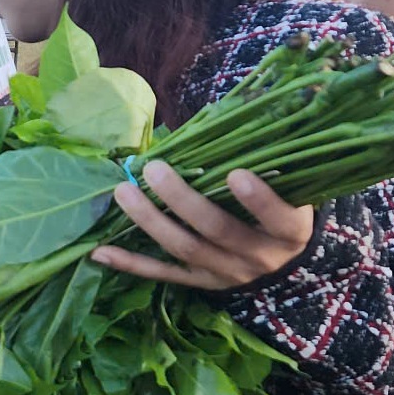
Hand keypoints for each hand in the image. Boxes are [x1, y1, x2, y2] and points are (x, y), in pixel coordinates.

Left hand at [91, 165, 314, 290]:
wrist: (284, 265)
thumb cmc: (283, 211)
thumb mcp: (293, 190)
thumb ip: (271, 161)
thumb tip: (239, 111)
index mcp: (289, 232)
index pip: (278, 218)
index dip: (259, 200)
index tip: (236, 173)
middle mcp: (258, 256)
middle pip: (218, 230)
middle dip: (183, 201)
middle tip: (154, 170)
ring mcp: (226, 273)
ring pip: (184, 249)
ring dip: (150, 221)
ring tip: (123, 192)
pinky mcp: (199, 282)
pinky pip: (162, 274)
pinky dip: (131, 264)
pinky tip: (100, 252)